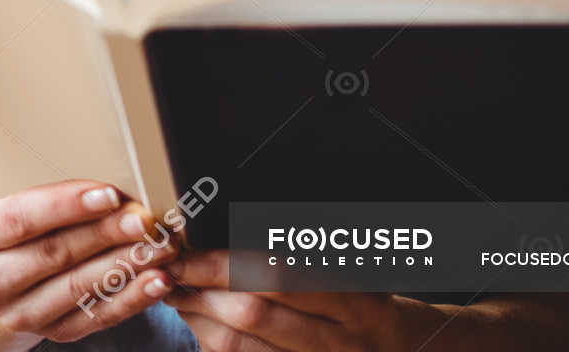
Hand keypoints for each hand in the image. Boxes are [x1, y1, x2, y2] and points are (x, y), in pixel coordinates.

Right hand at [0, 179, 180, 343]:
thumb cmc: (10, 213)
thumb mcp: (5, 189)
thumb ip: (33, 173)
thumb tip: (90, 149)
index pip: (19, 218)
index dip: (65, 205)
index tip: (108, 193)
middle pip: (53, 254)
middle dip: (105, 233)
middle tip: (145, 217)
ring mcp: (17, 312)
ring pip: (78, 288)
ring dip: (125, 266)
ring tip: (160, 246)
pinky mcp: (49, 332)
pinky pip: (95, 318)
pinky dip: (131, 299)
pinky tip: (157, 281)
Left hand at [165, 248, 410, 350]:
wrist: (398, 351)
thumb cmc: (366, 300)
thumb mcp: (355, 268)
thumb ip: (302, 252)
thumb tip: (233, 228)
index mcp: (356, 300)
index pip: (276, 276)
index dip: (222, 263)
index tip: (187, 248)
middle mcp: (339, 340)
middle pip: (252, 313)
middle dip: (200, 288)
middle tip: (170, 268)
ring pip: (238, 344)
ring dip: (196, 314)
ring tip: (175, 289)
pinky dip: (209, 338)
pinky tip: (197, 317)